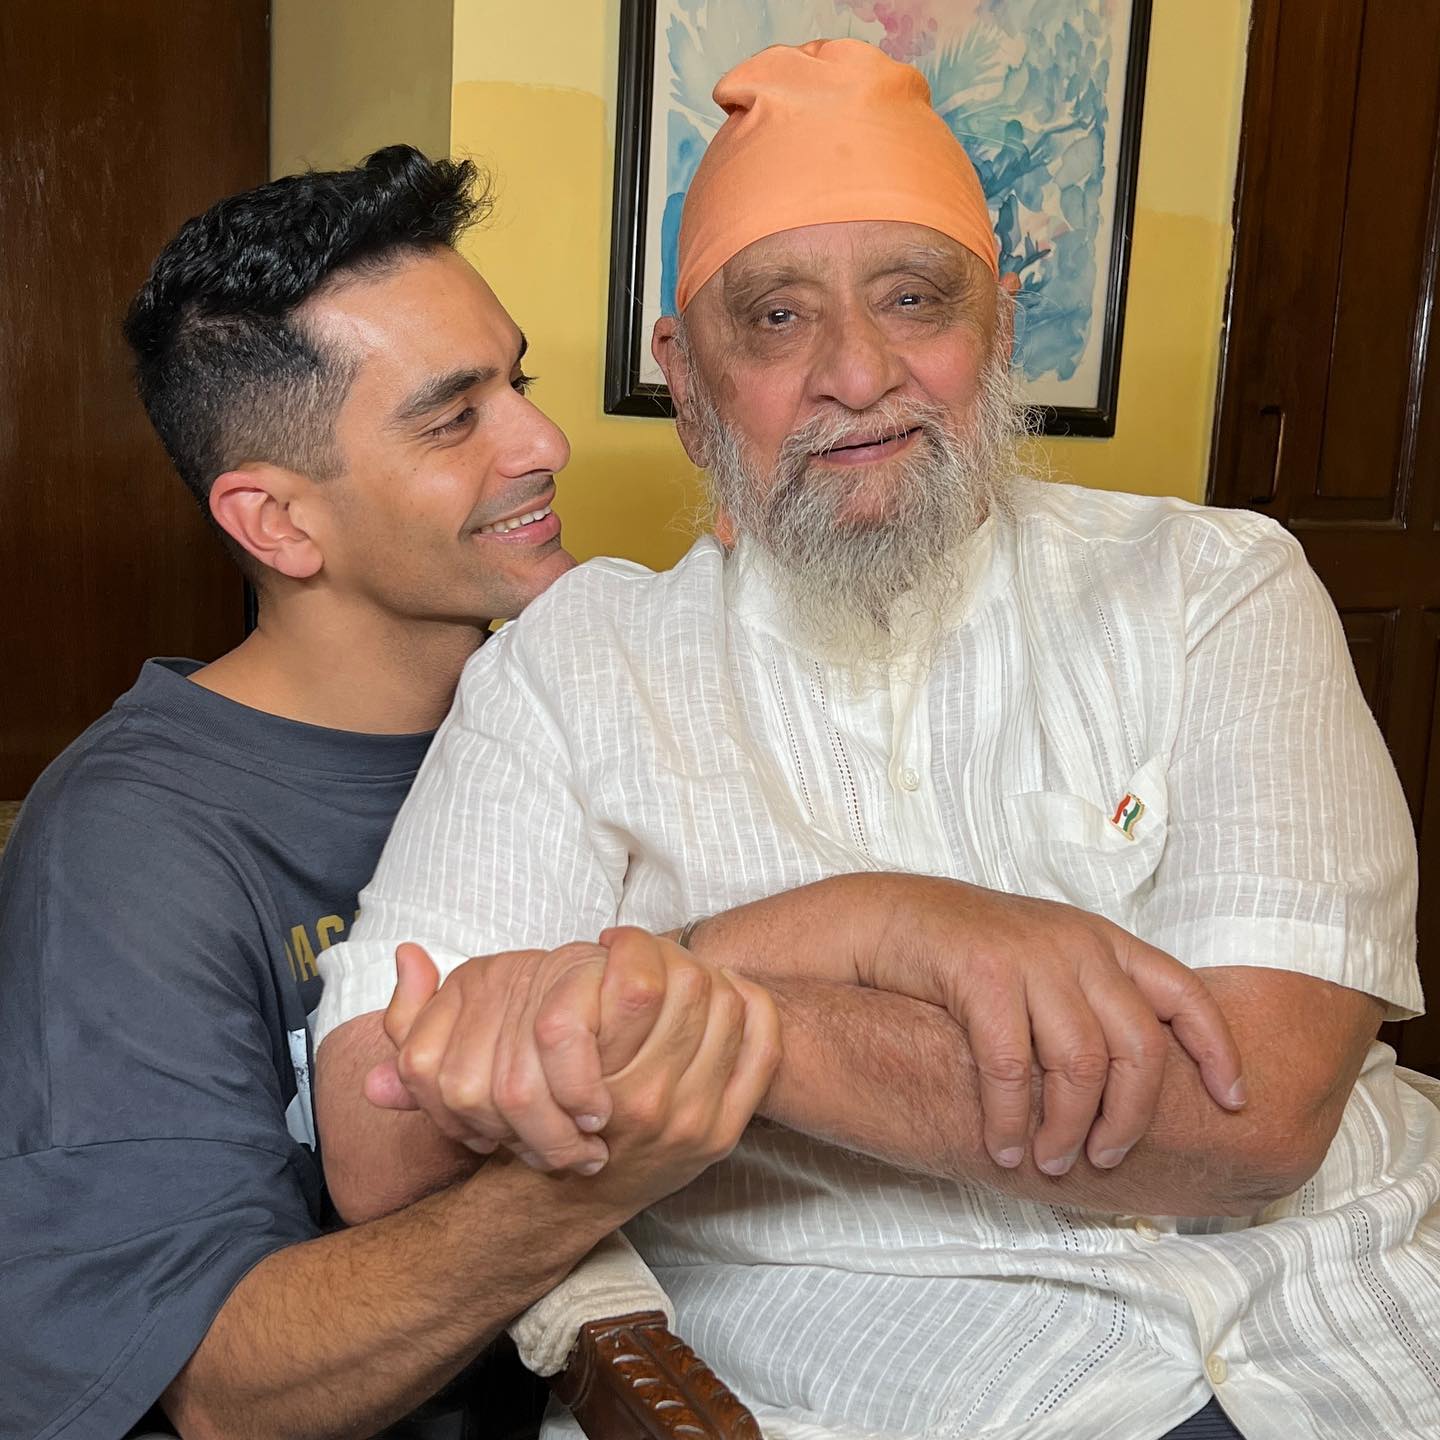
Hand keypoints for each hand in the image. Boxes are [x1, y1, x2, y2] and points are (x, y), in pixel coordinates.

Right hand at [365, 930, 777, 1180]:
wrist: (562, 1204)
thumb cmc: (524, 1129)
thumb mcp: (456, 1081)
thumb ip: (418, 1022)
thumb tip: (408, 955)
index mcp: (593, 1086)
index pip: (640, 983)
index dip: (631, 944)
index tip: (612, 942)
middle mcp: (651, 1105)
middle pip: (693, 988)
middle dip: (677, 955)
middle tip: (657, 950)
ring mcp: (694, 1122)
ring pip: (727, 1010)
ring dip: (714, 977)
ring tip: (688, 968)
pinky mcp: (725, 1132)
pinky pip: (760, 1049)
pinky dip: (754, 1011)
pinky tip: (731, 994)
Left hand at [365, 937, 660, 1171]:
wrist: (641, 983)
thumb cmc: (570, 1027)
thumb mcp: (493, 1052)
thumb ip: (428, 1068)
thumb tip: (372, 1086)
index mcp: (461, 990)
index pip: (421, 1073)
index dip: (458, 1127)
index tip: (499, 1147)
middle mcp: (487, 976)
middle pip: (466, 1091)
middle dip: (513, 1141)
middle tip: (557, 1158)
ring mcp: (531, 970)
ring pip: (513, 1084)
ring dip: (552, 1134)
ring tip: (584, 1149)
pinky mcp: (579, 969)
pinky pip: (560, 1041)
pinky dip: (578, 1091)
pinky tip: (598, 1114)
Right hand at [863, 879, 1245, 1175]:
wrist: (890, 918)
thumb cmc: (967, 954)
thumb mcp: (1045, 958)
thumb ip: (1090, 996)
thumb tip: (1137, 1077)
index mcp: (1102, 941)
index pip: (1185, 993)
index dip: (1219, 1050)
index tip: (1235, 1102)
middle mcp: (1076, 944)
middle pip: (1138, 1047)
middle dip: (1129, 1117)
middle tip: (1107, 1159)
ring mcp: (1031, 955)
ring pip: (1081, 1064)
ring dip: (1068, 1129)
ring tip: (1048, 1162)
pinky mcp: (981, 972)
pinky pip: (1012, 1066)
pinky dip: (1011, 1118)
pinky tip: (1002, 1146)